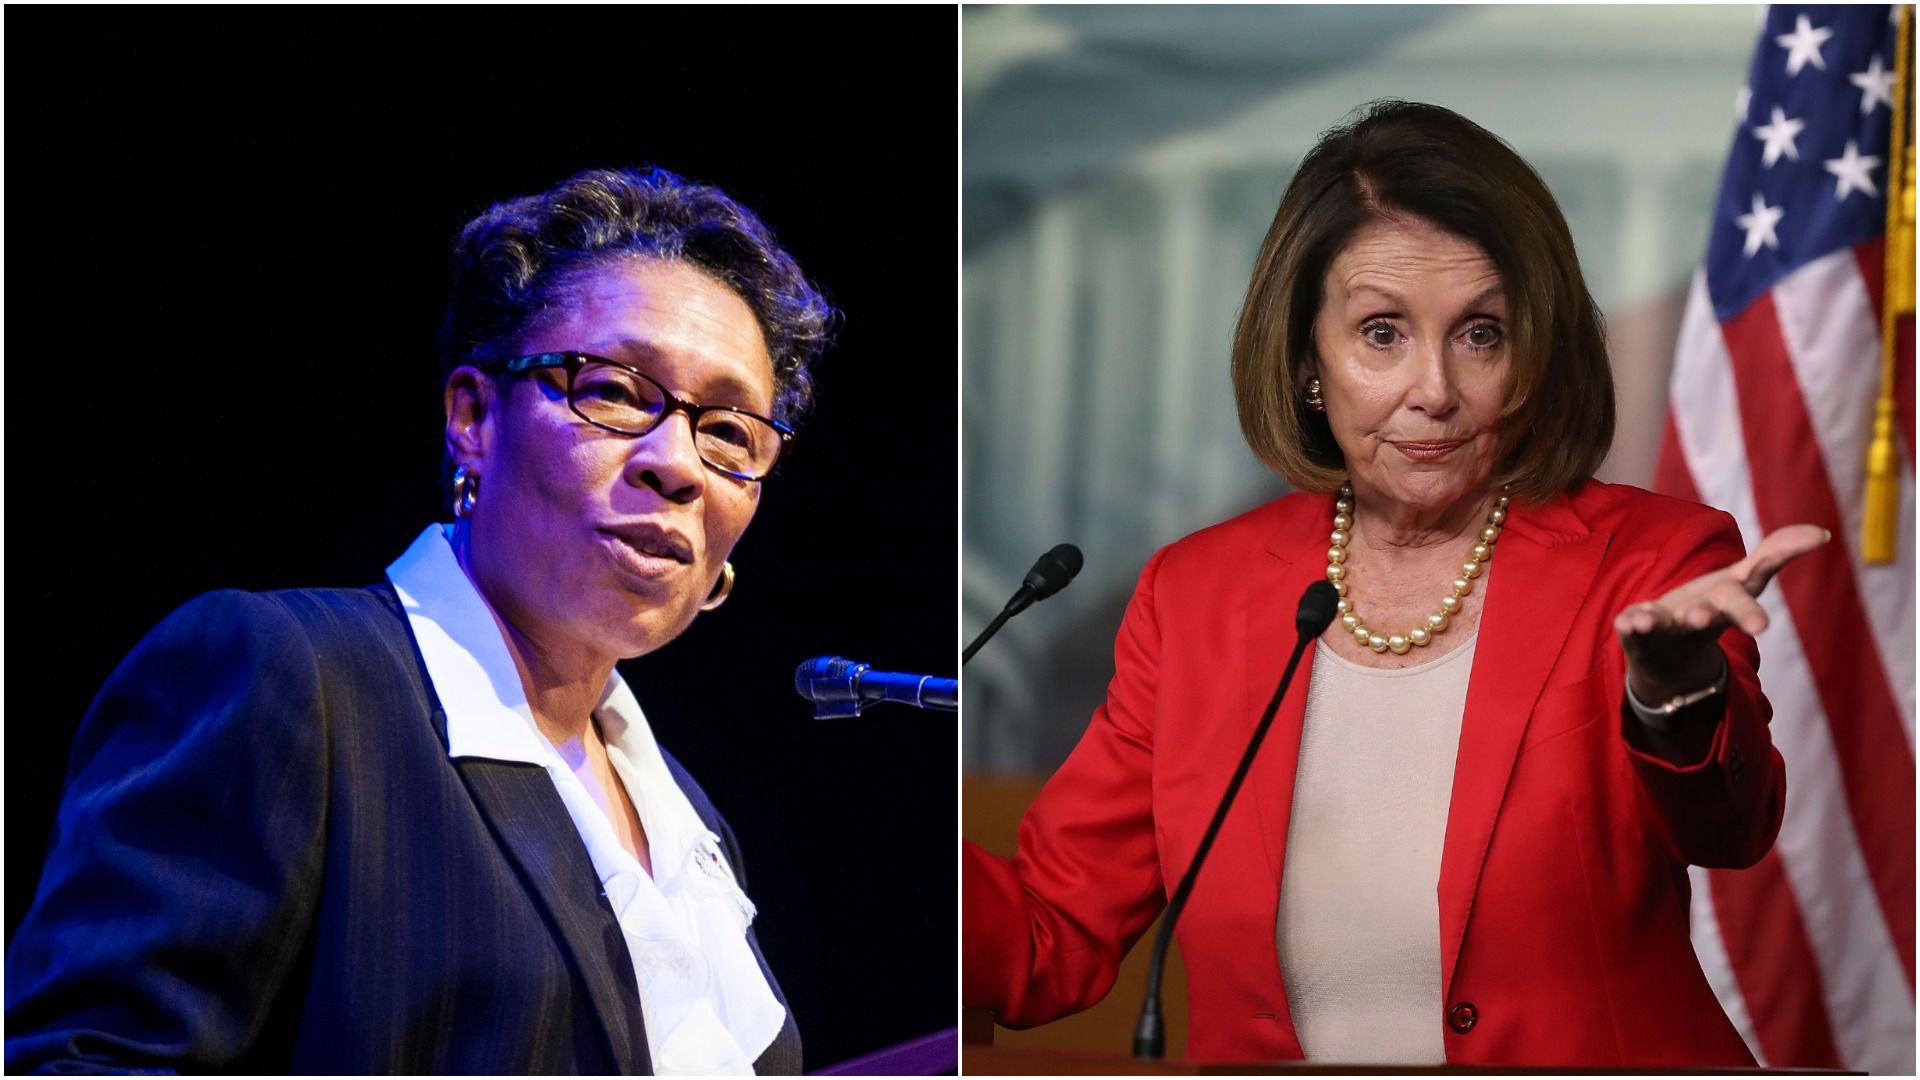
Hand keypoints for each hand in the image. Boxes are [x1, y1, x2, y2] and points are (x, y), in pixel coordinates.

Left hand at [1614, 523, 1829, 702]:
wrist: (1670, 659)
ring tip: (1648, 622)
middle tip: (1742, 628)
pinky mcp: (1639, 633)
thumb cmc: (1714, 607)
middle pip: (1713, 616)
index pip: (1745, 600)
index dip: (1754, 608)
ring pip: (1666, 624)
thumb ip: (1777, 553)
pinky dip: (1629, 626)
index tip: (1761, 627)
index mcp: (1726, 602)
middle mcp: (1700, 616)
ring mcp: (1669, 626)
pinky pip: (1632, 629)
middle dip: (1716, 616)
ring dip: (1658, 622)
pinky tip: (1624, 622)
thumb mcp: (1746, 579)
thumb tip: (1822, 532)